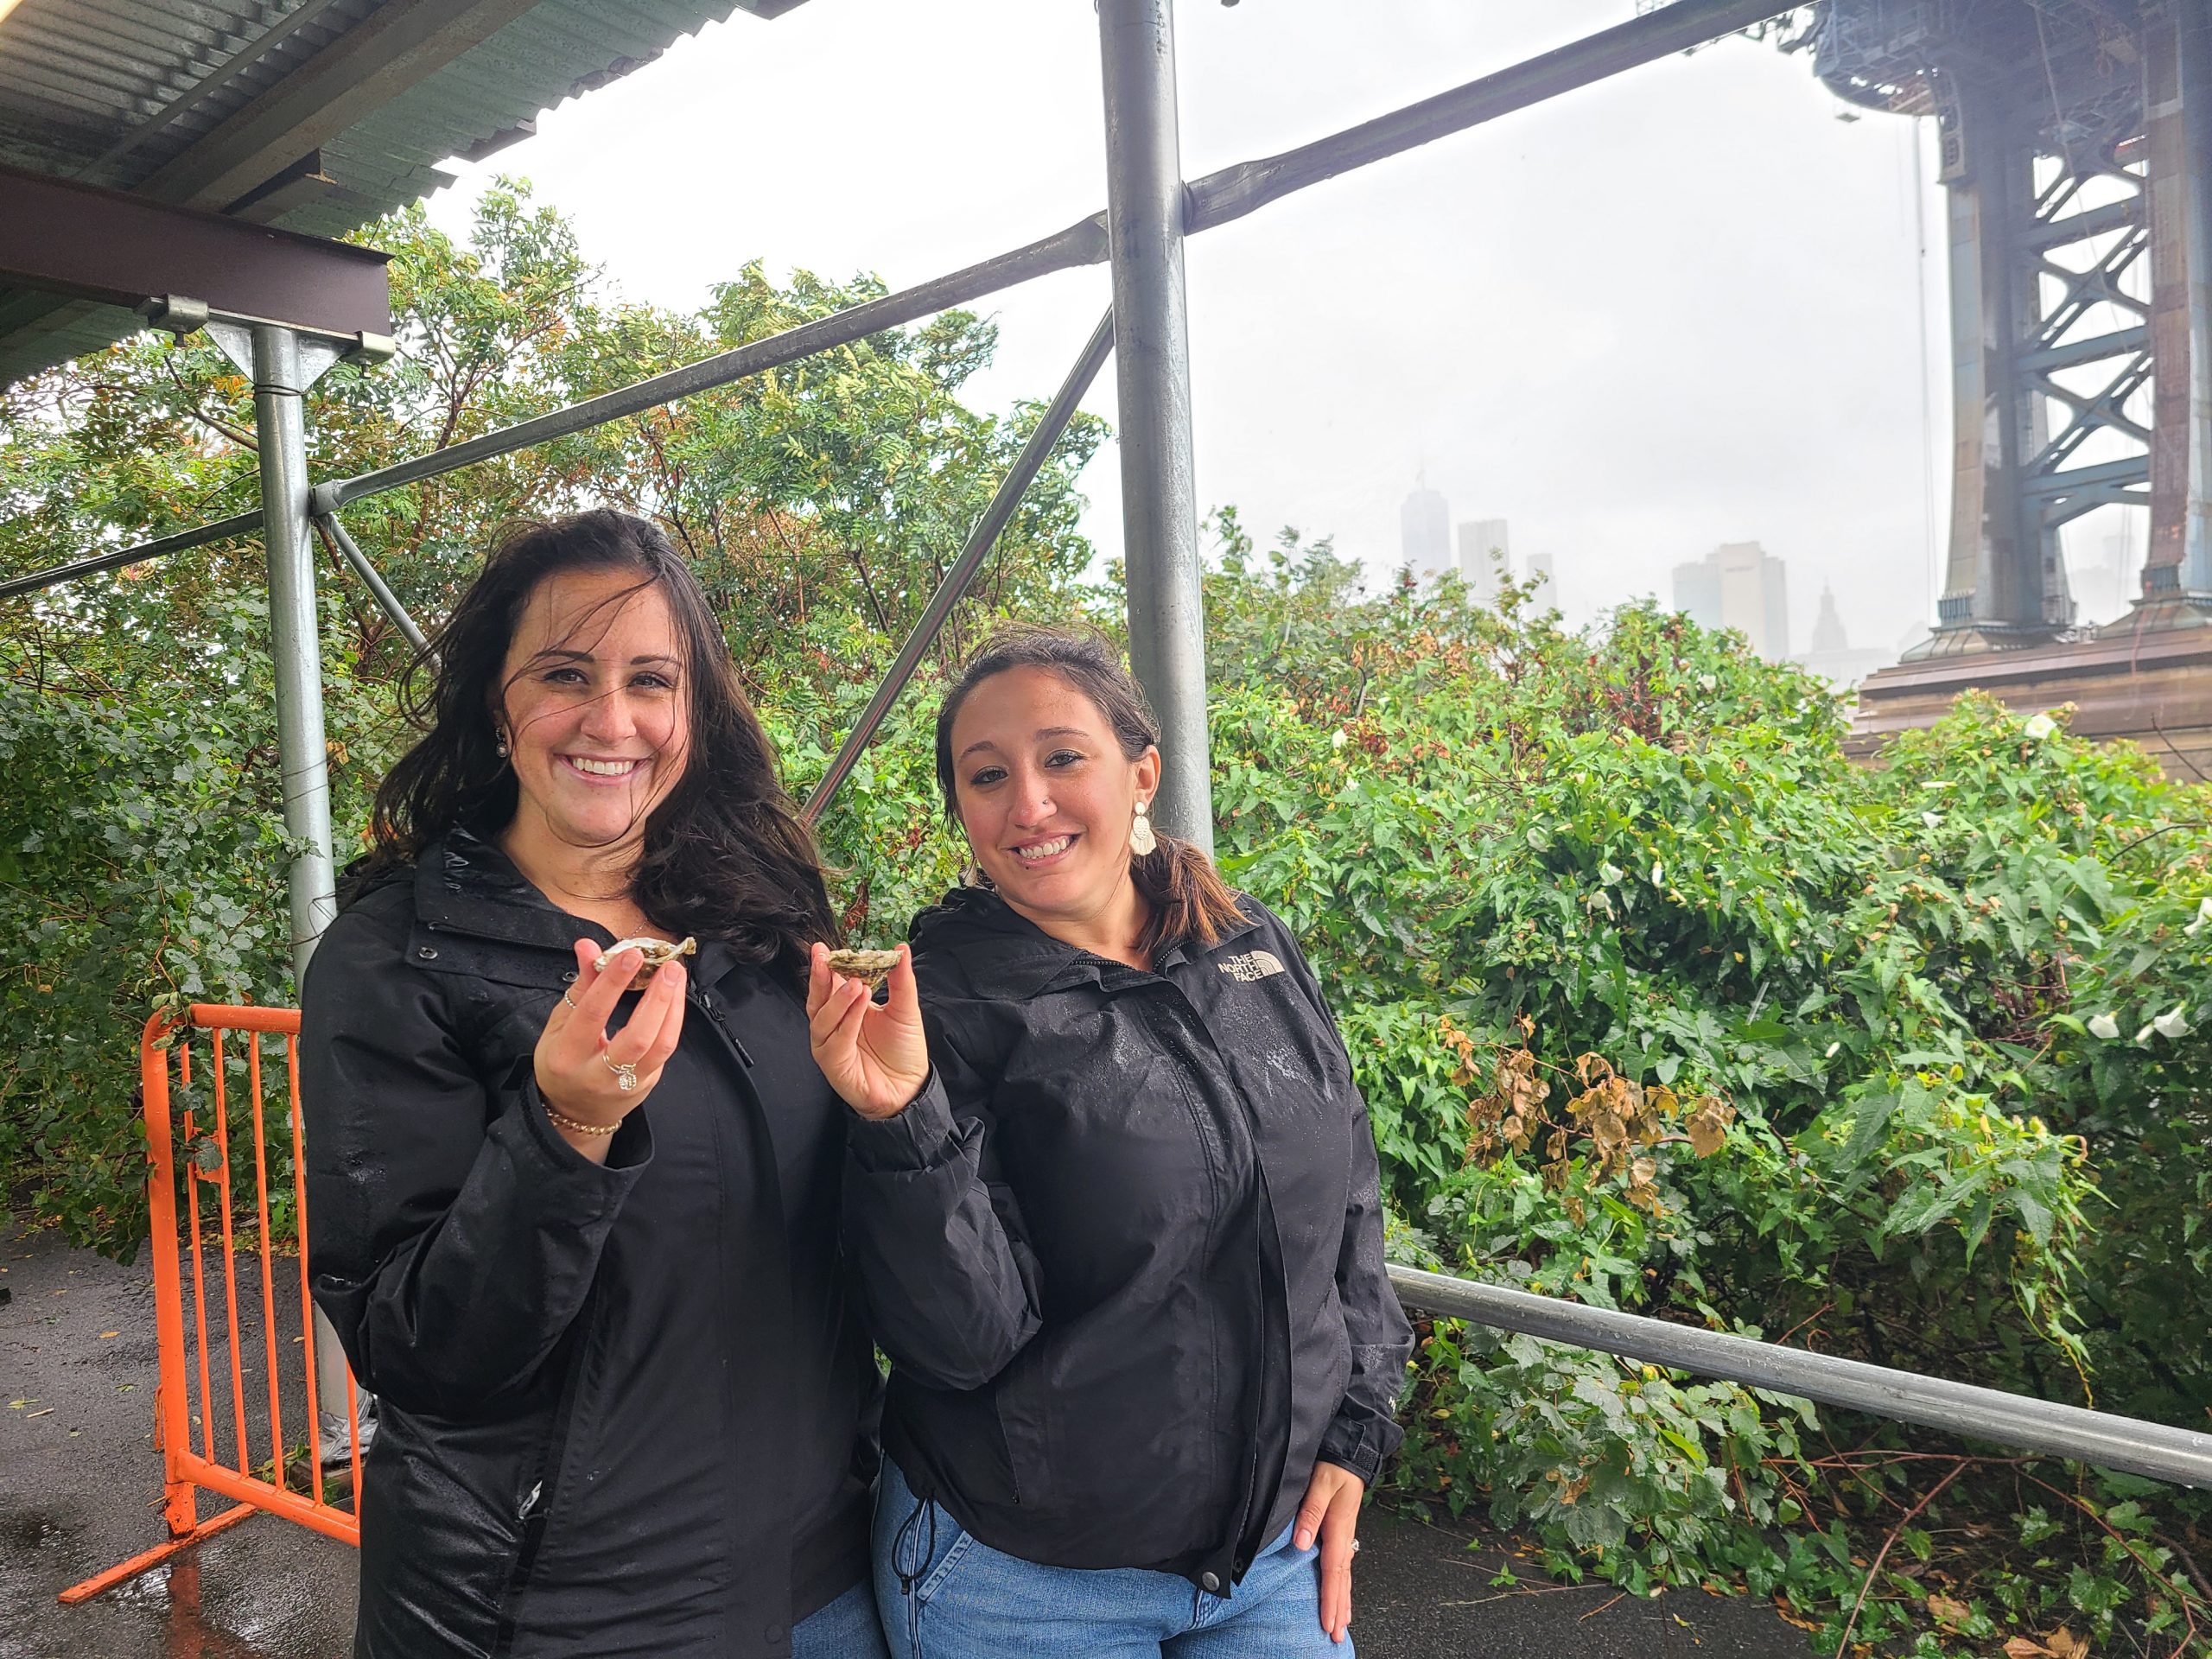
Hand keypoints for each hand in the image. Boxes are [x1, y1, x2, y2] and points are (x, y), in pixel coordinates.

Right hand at [535, 940, 686, 1156]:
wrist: (574, 1112)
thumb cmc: (563, 1060)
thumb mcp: (559, 1024)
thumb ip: (580, 985)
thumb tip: (589, 945)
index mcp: (566, 1056)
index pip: (592, 1015)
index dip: (612, 982)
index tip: (632, 954)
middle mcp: (597, 1075)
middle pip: (635, 1038)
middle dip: (656, 999)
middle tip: (668, 966)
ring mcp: (627, 1084)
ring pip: (659, 1047)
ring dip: (673, 1007)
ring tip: (676, 975)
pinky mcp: (648, 1084)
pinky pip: (665, 1050)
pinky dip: (673, 1020)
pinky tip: (675, 996)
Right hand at [806, 943, 928, 1119]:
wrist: (911, 1087)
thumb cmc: (904, 1050)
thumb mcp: (905, 1008)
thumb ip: (900, 979)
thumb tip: (900, 948)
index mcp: (846, 1010)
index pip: (829, 985)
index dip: (825, 966)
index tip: (823, 947)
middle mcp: (833, 1026)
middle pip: (817, 999)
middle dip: (819, 977)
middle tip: (824, 957)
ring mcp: (830, 1046)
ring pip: (823, 1019)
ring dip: (837, 999)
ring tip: (856, 983)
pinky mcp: (834, 1065)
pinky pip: (836, 1041)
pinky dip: (847, 1021)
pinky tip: (860, 1005)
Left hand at [1295, 1460, 1364, 1643]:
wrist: (1349, 1451)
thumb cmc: (1333, 1465)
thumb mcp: (1320, 1484)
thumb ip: (1310, 1514)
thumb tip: (1302, 1544)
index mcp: (1338, 1528)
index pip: (1333, 1572)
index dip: (1330, 1600)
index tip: (1329, 1623)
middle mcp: (1344, 1536)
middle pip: (1341, 1580)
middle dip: (1339, 1609)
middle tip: (1335, 1635)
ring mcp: (1345, 1535)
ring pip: (1344, 1575)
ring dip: (1343, 1600)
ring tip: (1341, 1623)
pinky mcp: (1342, 1531)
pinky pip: (1342, 1565)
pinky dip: (1343, 1584)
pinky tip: (1341, 1594)